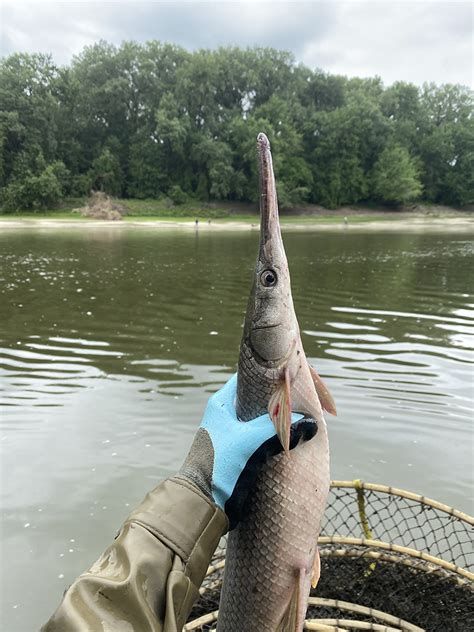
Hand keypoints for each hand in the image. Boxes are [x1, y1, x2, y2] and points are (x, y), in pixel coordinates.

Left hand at [177, 374, 317, 528]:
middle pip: (256, 399)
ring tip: (299, 416)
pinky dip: (273, 435)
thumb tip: (308, 420)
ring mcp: (231, 433)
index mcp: (221, 403)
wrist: (204, 500)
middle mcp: (225, 414)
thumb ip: (278, 427)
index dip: (266, 375)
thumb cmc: (219, 463)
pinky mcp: (238, 451)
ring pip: (259, 419)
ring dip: (276, 420)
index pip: (247, 379)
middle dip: (276, 400)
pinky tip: (289, 437)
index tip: (289, 375)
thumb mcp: (250, 440)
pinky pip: (260, 436)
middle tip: (300, 398)